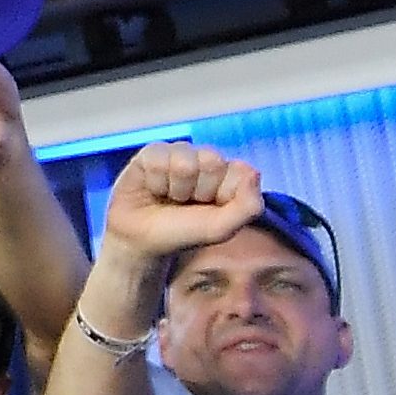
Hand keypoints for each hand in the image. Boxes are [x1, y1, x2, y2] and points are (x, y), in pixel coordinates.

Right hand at [102, 142, 261, 260]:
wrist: (141, 242)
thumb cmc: (182, 233)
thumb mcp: (221, 229)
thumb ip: (248, 206)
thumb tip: (254, 172)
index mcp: (229, 175)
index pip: (240, 171)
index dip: (224, 195)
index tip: (211, 210)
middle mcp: (206, 159)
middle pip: (212, 162)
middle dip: (199, 191)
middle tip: (187, 204)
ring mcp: (180, 153)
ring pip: (184, 163)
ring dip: (175, 189)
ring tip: (169, 198)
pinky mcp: (153, 152)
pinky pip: (158, 160)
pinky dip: (154, 182)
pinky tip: (152, 189)